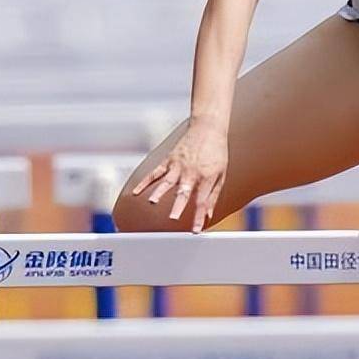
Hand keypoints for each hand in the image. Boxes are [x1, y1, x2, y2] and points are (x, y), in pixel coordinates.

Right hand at [131, 118, 227, 232]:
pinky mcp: (169, 159)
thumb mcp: (221, 173)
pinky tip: (136, 192)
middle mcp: (192, 172)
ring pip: (167, 180)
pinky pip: (155, 172)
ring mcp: (178, 165)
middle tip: (172, 217)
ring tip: (152, 202)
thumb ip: (214, 195)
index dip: (199, 216)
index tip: (195, 231)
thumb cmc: (217, 152)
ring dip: (159, 191)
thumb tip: (208, 215)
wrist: (208, 127)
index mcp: (207, 176)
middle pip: (184, 191)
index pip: (202, 200)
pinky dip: (145, 182)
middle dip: (178, 205)